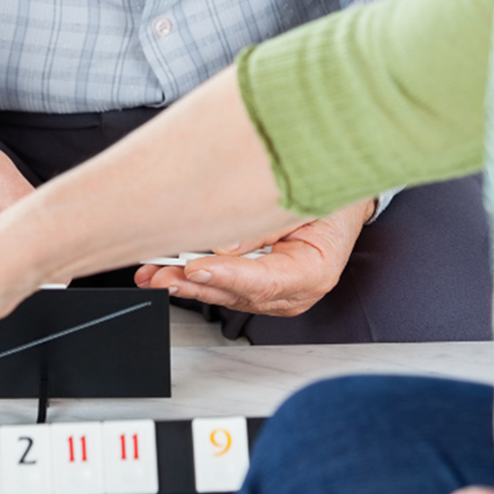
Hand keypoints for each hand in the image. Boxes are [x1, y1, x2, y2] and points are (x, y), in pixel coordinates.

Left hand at [134, 199, 373, 315]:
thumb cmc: (329, 199)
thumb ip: (265, 226)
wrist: (340, 203)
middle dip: (194, 284)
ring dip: (187, 283)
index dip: (227, 276)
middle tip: (160, 275)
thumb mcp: (302, 201)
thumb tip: (224, 245)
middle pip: (238, 293)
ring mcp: (276, 294)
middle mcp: (295, 292)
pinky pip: (225, 286)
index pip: (265, 281)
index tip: (195, 267)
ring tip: (153, 273)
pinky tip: (168, 271)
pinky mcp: (259, 288)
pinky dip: (196, 278)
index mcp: (315, 271)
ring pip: (225, 293)